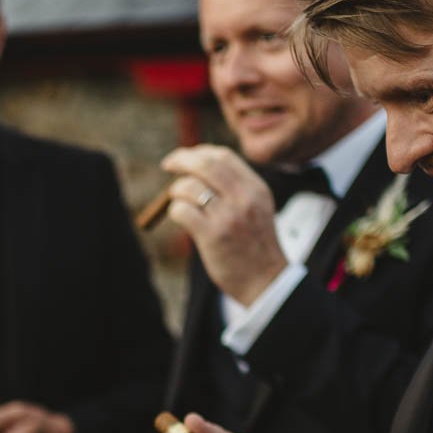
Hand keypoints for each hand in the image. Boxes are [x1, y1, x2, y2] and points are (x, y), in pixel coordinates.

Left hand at [163, 145, 284, 306]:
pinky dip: (175, 211)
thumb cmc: (253, 245)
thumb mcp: (255, 209)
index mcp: (255, 188)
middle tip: (168, 164)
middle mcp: (244, 198)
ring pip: (189, 187)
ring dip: (176, 191)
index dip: (199, 152)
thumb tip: (196, 169)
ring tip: (179, 202)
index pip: (223, 156)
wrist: (265, 281)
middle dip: (181, 159)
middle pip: (205, 164)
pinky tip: (180, 218)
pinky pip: (181, 210)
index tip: (186, 156)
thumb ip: (234, 188)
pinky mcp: (212, 235)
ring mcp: (228, 216)